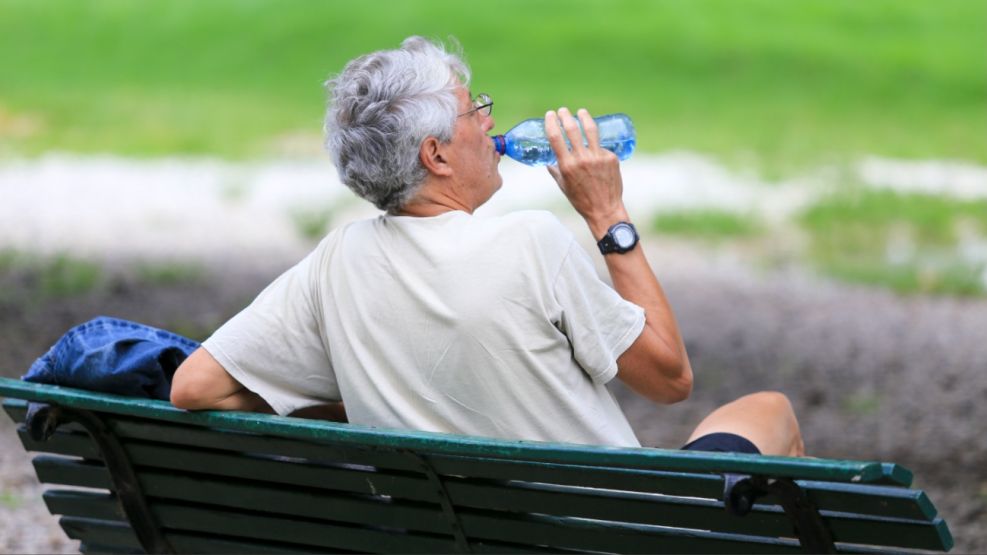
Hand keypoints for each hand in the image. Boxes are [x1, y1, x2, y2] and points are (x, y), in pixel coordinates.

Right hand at [545, 107, 627, 238]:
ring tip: (581, 112)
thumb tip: (549, 163)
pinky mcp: (611, 158)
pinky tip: (595, 146)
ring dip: (584, 117)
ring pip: (591, 130)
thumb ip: (555, 172)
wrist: (605, 210)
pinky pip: (601, 146)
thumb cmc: (581, 201)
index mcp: (567, 165)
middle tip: (563, 111)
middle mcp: (582, 158)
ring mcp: (598, 157)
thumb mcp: (563, 186)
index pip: (556, 137)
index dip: (551, 122)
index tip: (550, 115)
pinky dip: (596, 145)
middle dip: (566, 116)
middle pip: (572, 129)